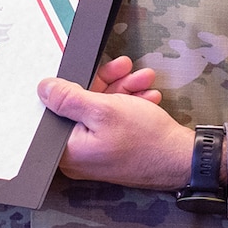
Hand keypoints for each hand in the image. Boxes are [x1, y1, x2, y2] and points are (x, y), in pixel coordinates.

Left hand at [43, 56, 193, 188]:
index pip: (56, 111)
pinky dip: (129, 104)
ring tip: (143, 78)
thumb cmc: (146, 139)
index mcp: (68, 150)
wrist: (185, 160)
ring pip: (102, 110)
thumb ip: (69, 98)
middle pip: (82, 107)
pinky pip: (114, 120)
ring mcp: (98, 152)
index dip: (70, 86)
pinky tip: (146, 94)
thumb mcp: (103, 110)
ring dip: (122, 90)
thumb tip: (43, 88)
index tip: (85, 70)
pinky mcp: (114, 148)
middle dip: (106, 83)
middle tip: (124, 67)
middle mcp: (79, 155)